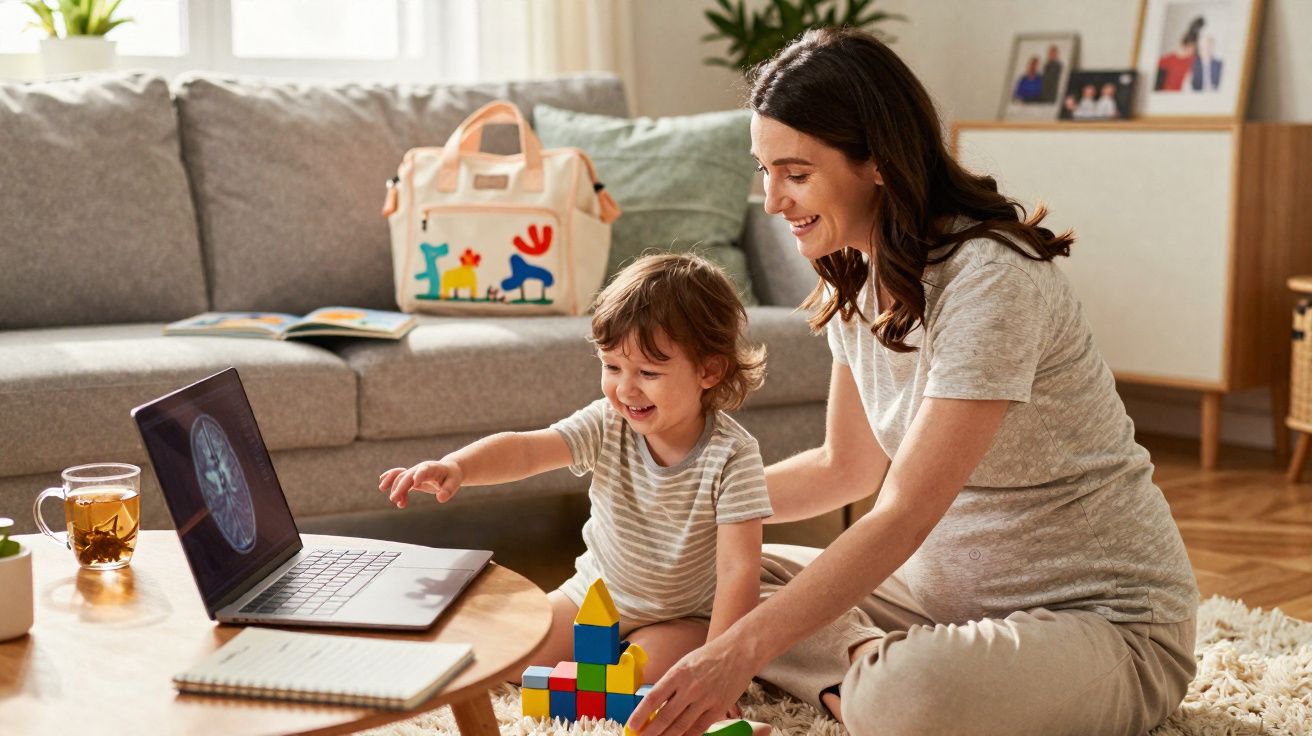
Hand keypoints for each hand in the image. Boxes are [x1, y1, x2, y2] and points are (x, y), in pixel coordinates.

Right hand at [377, 459, 462, 507]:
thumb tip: (440, 499)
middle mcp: (421, 468)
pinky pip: (398, 477)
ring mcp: (414, 472)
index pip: (425, 470)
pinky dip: (390, 480)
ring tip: (397, 503)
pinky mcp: (411, 477)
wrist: (449, 470)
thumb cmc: (452, 476)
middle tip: (394, 499)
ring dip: (395, 488)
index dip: (419, 475)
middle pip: (408, 476)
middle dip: (400, 487)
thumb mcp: (455, 482)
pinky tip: (381, 486)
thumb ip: (448, 490)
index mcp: (433, 468)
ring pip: (400, 476)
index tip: (414, 483)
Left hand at [627, 634, 756, 735]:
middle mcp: (690, 687)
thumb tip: (655, 707)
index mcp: (677, 673)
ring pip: (681, 726)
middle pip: (665, 717)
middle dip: (650, 732)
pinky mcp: (718, 708)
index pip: (653, 698)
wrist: (738, 652)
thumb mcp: (684, 664)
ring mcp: (705, 699)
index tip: (631, 726)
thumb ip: (671, 685)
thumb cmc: (708, 657)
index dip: (640, 715)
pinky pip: (699, 728)